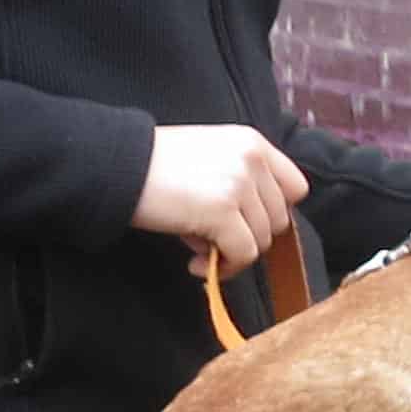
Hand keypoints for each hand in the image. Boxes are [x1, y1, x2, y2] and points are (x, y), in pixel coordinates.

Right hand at [136, 125, 307, 279]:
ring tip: (197, 248)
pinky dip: (223, 268)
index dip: (272, 212)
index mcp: (253, 143)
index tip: (245, 223)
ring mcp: (240, 184)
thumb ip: (239, 181)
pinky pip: (243, 254)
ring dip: (231, 253)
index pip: (294, 188)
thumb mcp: (209, 159)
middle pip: (279, 219)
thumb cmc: (155, 166)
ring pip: (261, 240)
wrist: (115, 165)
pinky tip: (195, 264)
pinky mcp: (223, 211)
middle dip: (248, 235)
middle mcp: (253, 160)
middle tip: (212, 239)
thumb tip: (254, 230)